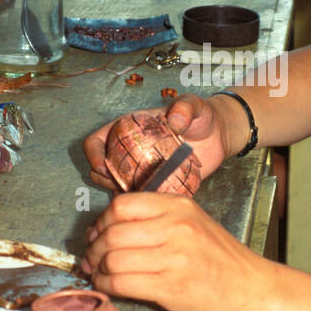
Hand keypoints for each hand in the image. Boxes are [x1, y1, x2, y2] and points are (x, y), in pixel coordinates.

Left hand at [81, 190, 271, 310]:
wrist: (253, 288)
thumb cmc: (221, 259)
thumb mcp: (194, 223)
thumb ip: (157, 220)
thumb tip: (107, 230)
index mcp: (179, 206)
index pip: (122, 205)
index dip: (101, 222)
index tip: (97, 235)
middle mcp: (177, 227)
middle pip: (113, 232)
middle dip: (94, 249)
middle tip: (92, 260)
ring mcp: (175, 257)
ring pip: (113, 259)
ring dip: (99, 271)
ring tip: (101, 276)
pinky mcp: (172, 287)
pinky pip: (123, 284)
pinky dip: (107, 287)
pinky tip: (110, 289)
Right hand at [82, 94, 231, 191]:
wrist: (218, 136)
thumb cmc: (201, 116)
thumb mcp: (193, 105)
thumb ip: (185, 107)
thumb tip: (174, 120)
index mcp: (126, 130)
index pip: (95, 142)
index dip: (92, 153)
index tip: (102, 165)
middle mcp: (128, 152)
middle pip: (99, 170)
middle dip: (104, 180)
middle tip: (122, 183)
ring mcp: (140, 172)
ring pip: (116, 188)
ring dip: (121, 195)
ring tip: (140, 192)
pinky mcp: (155, 187)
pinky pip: (141, 200)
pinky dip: (142, 205)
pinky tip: (154, 201)